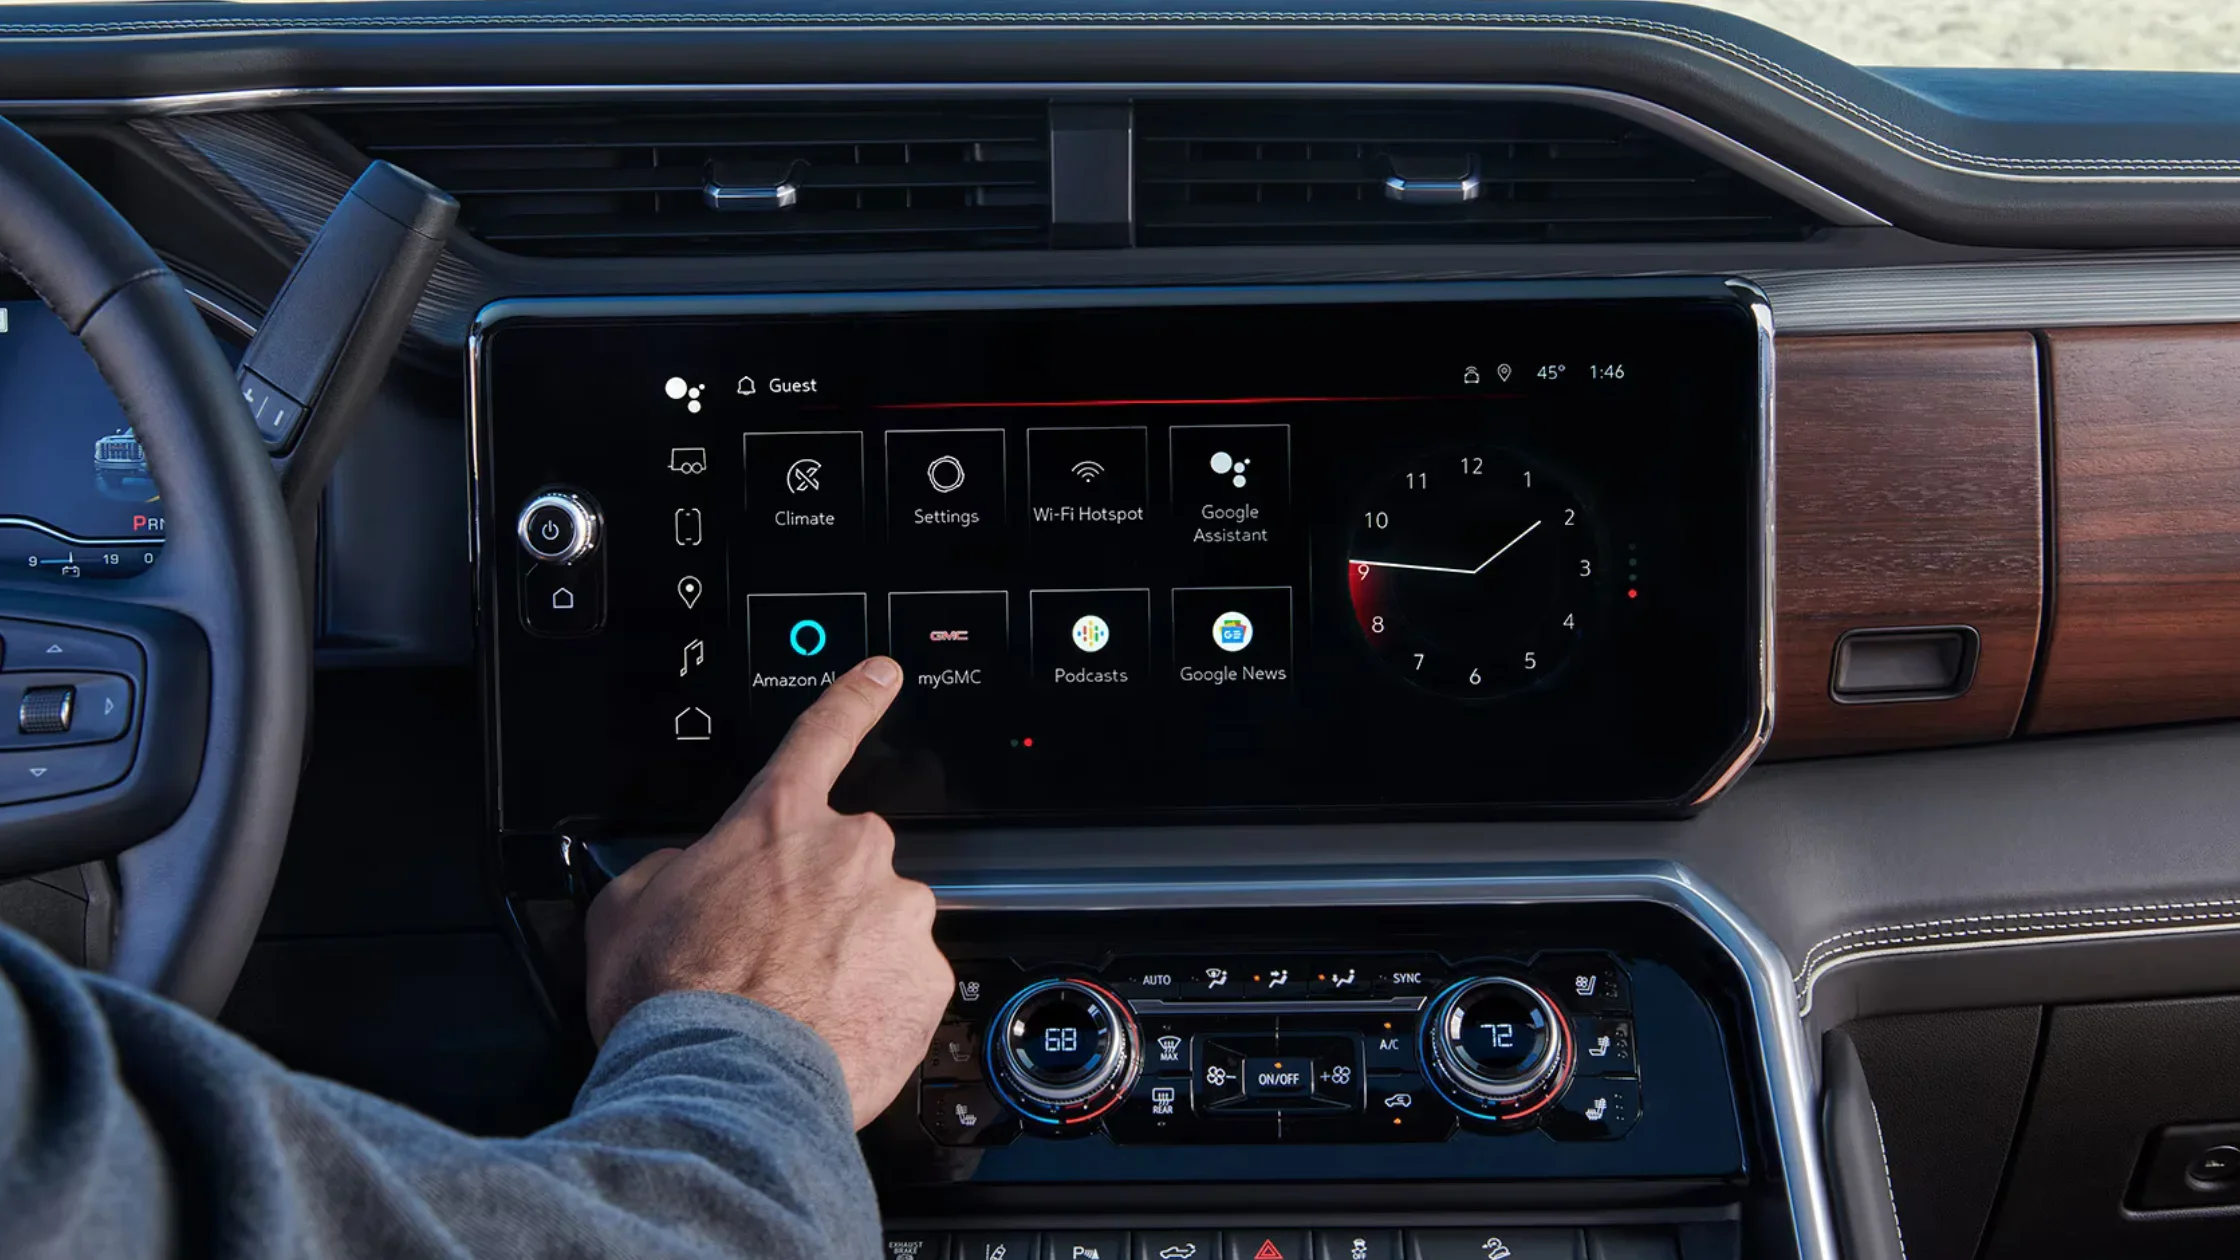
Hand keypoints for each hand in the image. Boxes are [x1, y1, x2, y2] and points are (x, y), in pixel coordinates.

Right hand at [583, 657, 950, 1129]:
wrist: (722, 1079)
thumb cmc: (673, 994)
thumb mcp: (628, 905)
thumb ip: (670, 867)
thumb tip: (685, 873)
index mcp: (778, 820)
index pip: (823, 734)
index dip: (856, 698)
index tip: (883, 675)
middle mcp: (851, 852)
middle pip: (846, 862)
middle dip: (818, 901)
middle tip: (771, 954)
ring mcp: (897, 914)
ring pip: (879, 925)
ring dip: (847, 955)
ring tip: (794, 1005)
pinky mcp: (927, 979)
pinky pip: (904, 983)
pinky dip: (874, 1004)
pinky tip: (829, 1031)